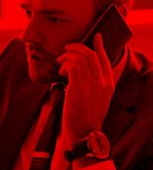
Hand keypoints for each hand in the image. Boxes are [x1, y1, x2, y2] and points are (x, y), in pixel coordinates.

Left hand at [57, 33, 114, 147]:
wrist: (84, 133)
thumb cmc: (87, 118)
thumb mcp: (98, 100)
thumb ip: (94, 85)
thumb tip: (79, 73)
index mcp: (108, 84)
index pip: (106, 60)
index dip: (100, 46)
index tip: (96, 36)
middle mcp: (102, 82)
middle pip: (90, 55)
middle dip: (77, 48)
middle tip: (66, 49)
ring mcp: (91, 84)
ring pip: (81, 58)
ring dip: (68, 56)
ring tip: (61, 62)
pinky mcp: (78, 88)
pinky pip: (72, 67)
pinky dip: (65, 65)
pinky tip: (61, 72)